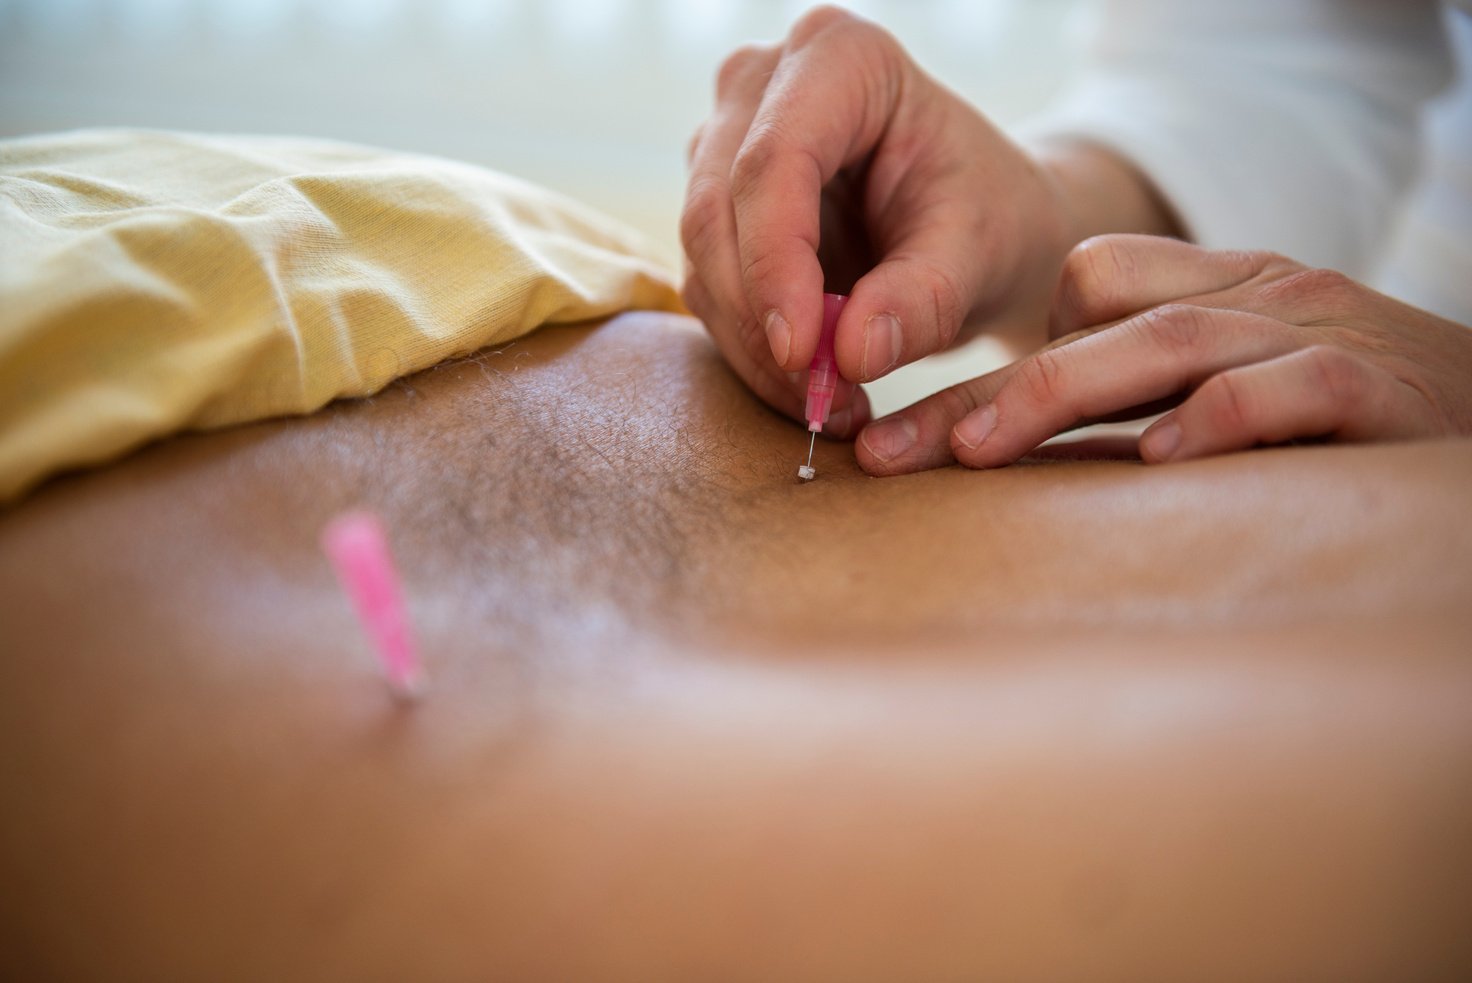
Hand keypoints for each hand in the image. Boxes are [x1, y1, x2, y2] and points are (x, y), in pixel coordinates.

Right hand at [679, 5, 1081, 435]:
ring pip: (703, 258)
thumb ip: (925, 297)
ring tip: (830, 405)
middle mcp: (763, 85)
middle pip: (718, 211)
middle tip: (819, 401)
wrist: (976, 225)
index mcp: (842, 58)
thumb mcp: (980, 251)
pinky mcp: (716, 206)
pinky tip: (811, 386)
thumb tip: (850, 354)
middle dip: (761, 320)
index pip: (774, 162)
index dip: (776, 265)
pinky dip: (753, 350)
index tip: (804, 355)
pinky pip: (709, 288)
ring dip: (755, 348)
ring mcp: (726, 143)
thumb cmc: (989, 213)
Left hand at [856, 234, 1471, 472]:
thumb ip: (1137, 407)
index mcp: (1219, 288)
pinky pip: (1287, 389)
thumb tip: (1000, 455)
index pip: (1088, 282)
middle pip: (1098, 320)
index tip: (918, 430)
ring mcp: (1319, 336)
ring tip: (980, 450)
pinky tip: (1160, 458)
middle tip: (890, 452)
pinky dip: (1219, 417)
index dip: (1003, 352)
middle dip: (987, 389)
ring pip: (1173, 342)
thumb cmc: (1346, 421)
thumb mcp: (1236, 389)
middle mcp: (1259, 297)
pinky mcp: (1381, 393)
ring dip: (1063, 393)